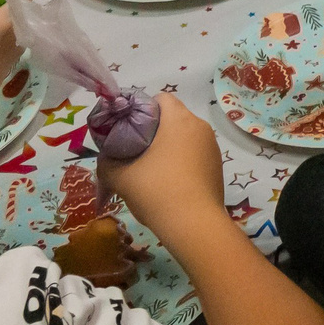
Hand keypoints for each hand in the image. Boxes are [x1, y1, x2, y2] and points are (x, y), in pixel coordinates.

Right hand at [100, 93, 225, 241]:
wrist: (194, 226)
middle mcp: (201, 127)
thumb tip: (106, 159)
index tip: (128, 130)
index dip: (141, 109)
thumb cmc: (157, 191)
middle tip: (135, 151)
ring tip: (150, 170)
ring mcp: (213, 148)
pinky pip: (195, 155)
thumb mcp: (121, 177)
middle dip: (153, 131)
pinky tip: (168, 184)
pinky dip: (181, 162)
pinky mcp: (217, 167)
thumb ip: (107, 163)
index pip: (161, 99)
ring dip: (168, 148)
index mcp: (180, 120)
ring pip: (184, 138)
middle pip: (173, 118)